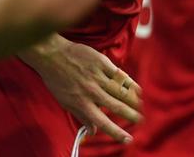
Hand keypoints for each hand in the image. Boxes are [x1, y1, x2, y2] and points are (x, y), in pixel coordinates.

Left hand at [18, 35, 140, 143]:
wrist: (51, 54)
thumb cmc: (56, 79)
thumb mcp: (64, 101)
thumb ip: (81, 116)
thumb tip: (93, 132)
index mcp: (82, 103)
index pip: (102, 122)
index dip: (116, 132)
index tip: (128, 139)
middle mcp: (91, 91)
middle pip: (117, 106)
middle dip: (131, 115)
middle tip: (141, 120)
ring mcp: (97, 76)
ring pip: (121, 90)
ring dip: (134, 100)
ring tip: (141, 106)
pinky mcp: (101, 62)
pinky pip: (119, 74)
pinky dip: (130, 82)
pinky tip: (137, 88)